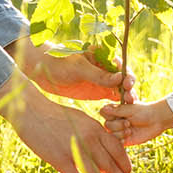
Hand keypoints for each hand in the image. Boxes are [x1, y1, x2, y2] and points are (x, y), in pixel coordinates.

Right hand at [0, 73, 133, 172]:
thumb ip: (91, 132)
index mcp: (95, 128)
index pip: (118, 149)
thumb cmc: (53, 115)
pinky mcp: (60, 158)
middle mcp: (90, 139)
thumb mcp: (79, 119)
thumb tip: (100, 145)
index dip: (125, 163)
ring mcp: (76, 149)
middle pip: (111, 165)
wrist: (32, 110)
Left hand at [13, 33, 137, 102]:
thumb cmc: (59, 62)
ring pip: (120, 91)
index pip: (121, 66)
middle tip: (131, 99)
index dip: (127, 75)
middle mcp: (106, 69)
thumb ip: (98, 75)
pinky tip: (119, 115)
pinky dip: (117, 107)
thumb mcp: (78, 68)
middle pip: (124, 80)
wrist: (41, 69)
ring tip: (128, 109)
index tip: (127, 84)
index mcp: (103, 57)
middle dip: (129, 89)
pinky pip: (112, 100)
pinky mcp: (98, 92)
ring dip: (125, 100)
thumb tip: (119, 78)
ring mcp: (103, 82)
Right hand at [101, 97, 172, 146]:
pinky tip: (130, 136)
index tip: (120, 114)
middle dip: (117, 125)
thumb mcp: (130, 110)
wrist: (156, 121)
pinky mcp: (124, 140)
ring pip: (110, 135)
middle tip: (128, 123)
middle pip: (106, 125)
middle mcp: (115, 120)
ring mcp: (119, 131)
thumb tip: (103, 108)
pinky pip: (116, 143)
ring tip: (130, 130)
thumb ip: (116, 111)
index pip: (103, 112)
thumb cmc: (144, 112)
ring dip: (121, 133)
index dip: (109, 115)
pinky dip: (122, 140)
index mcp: (115, 111)